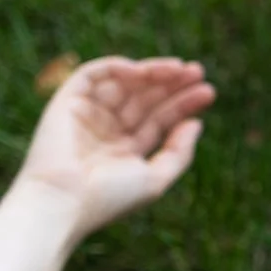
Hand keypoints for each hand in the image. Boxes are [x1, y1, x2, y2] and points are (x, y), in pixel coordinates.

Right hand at [16, 57, 215, 243]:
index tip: (208, 91)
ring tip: (180, 69)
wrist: (62, 203)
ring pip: (124, 84)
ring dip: (152, 72)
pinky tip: (143, 71)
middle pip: (146, 99)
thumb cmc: (109, 198)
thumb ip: (179, 152)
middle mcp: (106, 130)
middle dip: (172, 84)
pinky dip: (117, 67)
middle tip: (199, 71)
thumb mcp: (155, 178)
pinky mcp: (66, 103)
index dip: (184, 104)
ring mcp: (87, 115)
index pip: (159, 120)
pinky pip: (92, 75)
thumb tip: (197, 123)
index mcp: (126, 150)